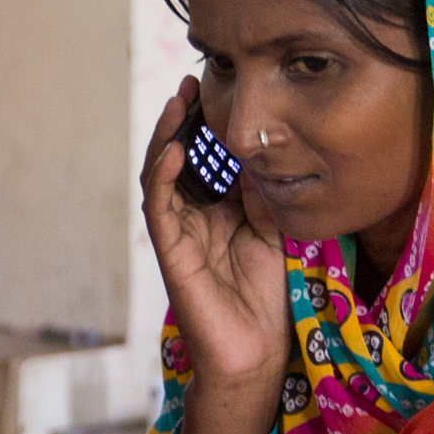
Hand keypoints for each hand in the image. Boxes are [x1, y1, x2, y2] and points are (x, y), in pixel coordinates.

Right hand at [140, 79, 291, 391]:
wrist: (256, 351)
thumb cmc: (267, 297)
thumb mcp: (273, 229)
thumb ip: (263, 192)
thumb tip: (258, 149)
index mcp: (219, 210)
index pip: (209, 157)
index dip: (209, 124)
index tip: (217, 87)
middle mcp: (194, 216)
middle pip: (181, 157)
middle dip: (183, 119)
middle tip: (191, 82)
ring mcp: (178, 232)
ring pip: (162, 174)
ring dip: (166, 136)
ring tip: (177, 103)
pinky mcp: (170, 251)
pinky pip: (159, 206)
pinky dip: (163, 176)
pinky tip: (173, 149)